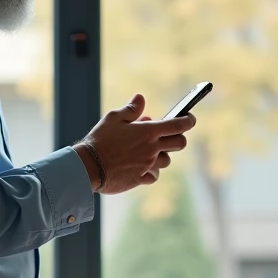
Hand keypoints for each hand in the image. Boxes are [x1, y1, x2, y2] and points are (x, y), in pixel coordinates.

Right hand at [73, 94, 195, 193]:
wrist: (88, 167)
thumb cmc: (99, 140)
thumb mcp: (113, 118)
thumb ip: (131, 109)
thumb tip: (141, 98)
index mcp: (148, 132)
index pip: (178, 125)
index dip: (188, 120)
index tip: (189, 118)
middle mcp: (152, 149)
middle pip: (180, 144)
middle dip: (178, 138)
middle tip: (167, 136)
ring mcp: (147, 165)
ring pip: (166, 161)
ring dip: (161, 155)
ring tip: (147, 151)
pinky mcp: (140, 178)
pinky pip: (153, 176)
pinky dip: (150, 171)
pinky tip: (140, 167)